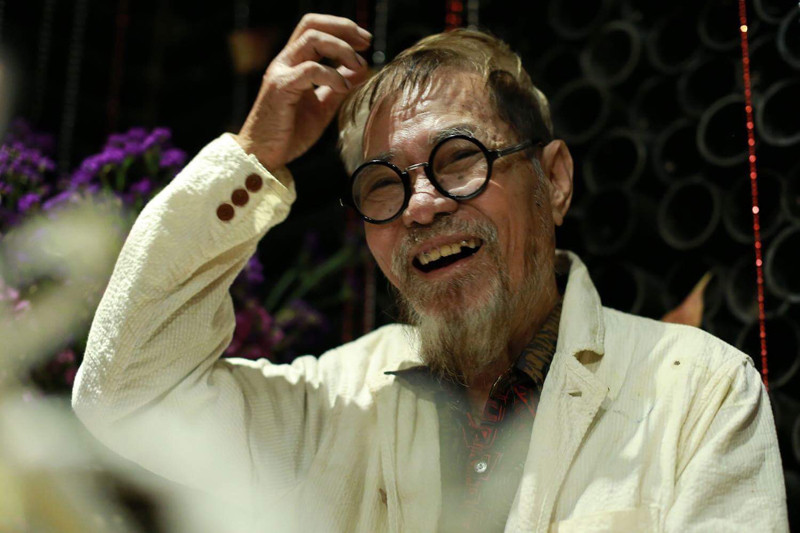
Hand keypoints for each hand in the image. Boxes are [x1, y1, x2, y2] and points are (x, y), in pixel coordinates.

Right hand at [236, 14, 371, 170]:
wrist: (264, 156)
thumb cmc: (290, 133)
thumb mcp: (322, 107)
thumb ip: (338, 87)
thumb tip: (360, 69)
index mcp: (293, 63)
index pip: (315, 28)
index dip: (342, 28)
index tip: (366, 41)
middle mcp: (285, 61)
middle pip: (312, 25)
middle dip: (343, 28)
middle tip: (367, 43)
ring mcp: (281, 72)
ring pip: (311, 39)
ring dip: (341, 49)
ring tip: (359, 67)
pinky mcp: (280, 88)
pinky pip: (309, 69)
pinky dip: (332, 75)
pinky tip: (344, 88)